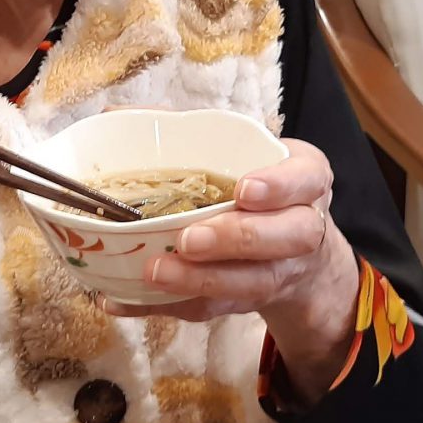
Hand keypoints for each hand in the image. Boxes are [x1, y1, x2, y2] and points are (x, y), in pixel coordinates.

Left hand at [105, 140, 362, 399]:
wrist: (297, 253)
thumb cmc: (258, 188)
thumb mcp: (244, 152)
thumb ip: (189, 132)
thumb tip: (117, 112)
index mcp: (305, 181)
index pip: (304, 180)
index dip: (278, 187)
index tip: (242, 189)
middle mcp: (303, 228)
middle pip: (284, 239)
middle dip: (234, 240)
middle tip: (188, 239)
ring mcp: (280, 272)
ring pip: (250, 284)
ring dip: (200, 281)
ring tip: (154, 272)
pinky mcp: (248, 303)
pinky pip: (212, 309)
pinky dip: (167, 306)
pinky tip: (125, 300)